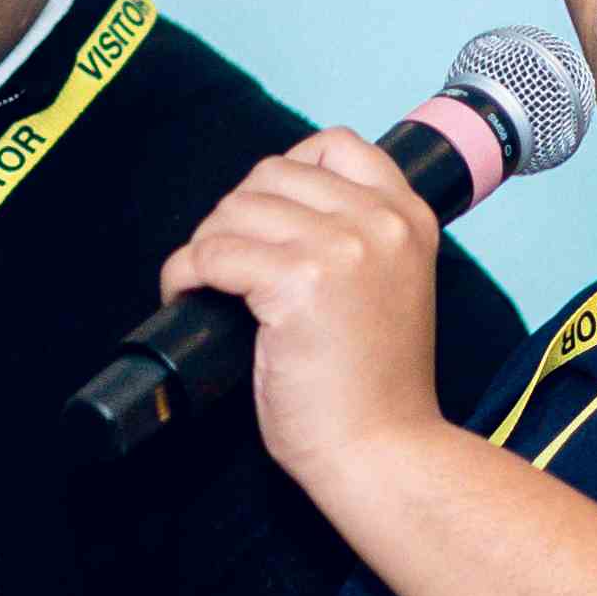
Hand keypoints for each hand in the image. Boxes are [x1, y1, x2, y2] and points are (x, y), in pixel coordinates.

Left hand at [153, 135, 452, 505]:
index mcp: (410, 218)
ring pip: (236, 209)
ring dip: (206, 243)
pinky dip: (186, 272)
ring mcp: (341, 249)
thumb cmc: (375, 387)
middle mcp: (380, 223)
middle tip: (226, 262)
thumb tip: (277, 206)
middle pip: (273, 173)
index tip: (266, 217)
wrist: (383, 451)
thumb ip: (358, 237)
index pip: (335, 144)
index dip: (286, 172)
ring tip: (206, 282)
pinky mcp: (297, 284)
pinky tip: (190, 295)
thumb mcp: (391, 285)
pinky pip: (213, 253)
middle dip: (235, 214)